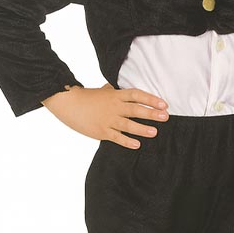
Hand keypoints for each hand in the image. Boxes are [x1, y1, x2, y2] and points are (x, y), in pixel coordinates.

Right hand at [41, 82, 168, 147]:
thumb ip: (112, 90)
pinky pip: (116, 137)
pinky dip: (127, 141)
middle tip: (165, 117)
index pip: (136, 95)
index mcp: (115, 95)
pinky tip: (137, 145)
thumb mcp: (102, 91)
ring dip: (142, 129)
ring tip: (154, 132)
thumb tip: (116, 87)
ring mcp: (108, 120)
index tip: (163, 104)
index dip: (150, 99)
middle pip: (135, 109)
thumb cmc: (86, 97)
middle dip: (151, 113)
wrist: (68, 104)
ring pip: (128, 125)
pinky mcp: (101, 131)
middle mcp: (114, 107)